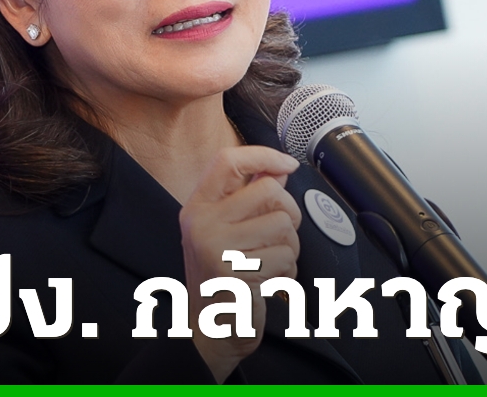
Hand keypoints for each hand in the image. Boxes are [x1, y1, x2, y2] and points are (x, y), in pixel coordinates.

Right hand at [179, 146, 301, 382]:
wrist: (210, 331)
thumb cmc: (222, 279)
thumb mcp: (225, 231)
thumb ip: (248, 198)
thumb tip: (278, 170)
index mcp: (197, 207)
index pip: (227, 161)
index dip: (262, 155)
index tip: (287, 164)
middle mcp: (202, 224)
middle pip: (269, 191)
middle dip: (288, 213)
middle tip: (278, 236)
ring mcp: (216, 249)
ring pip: (284, 226)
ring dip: (289, 249)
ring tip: (270, 264)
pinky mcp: (235, 274)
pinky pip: (285, 258)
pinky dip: (287, 273)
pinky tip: (268, 282)